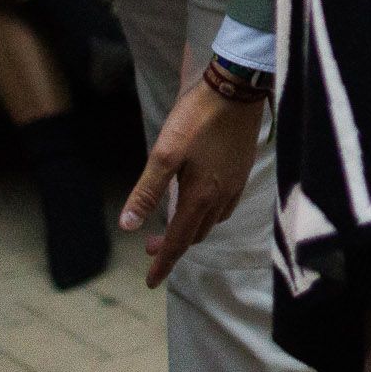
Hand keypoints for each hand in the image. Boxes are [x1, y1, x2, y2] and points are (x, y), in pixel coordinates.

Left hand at [119, 78, 261, 288]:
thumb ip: (147, 191)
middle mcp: (221, 196)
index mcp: (201, 195)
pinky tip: (199, 201)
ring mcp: (235, 184)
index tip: (150, 282)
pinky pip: (225, 206)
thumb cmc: (197, 118)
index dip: (163, 263)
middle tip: (150, 245)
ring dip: (191, 230)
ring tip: (173, 224)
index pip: (178, 241)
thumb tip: (128, 225)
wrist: (237, 89)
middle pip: (196, 234)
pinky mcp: (242, 170)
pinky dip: (208, 214)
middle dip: (173, 246)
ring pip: (212, 221)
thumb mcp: (164, 153)